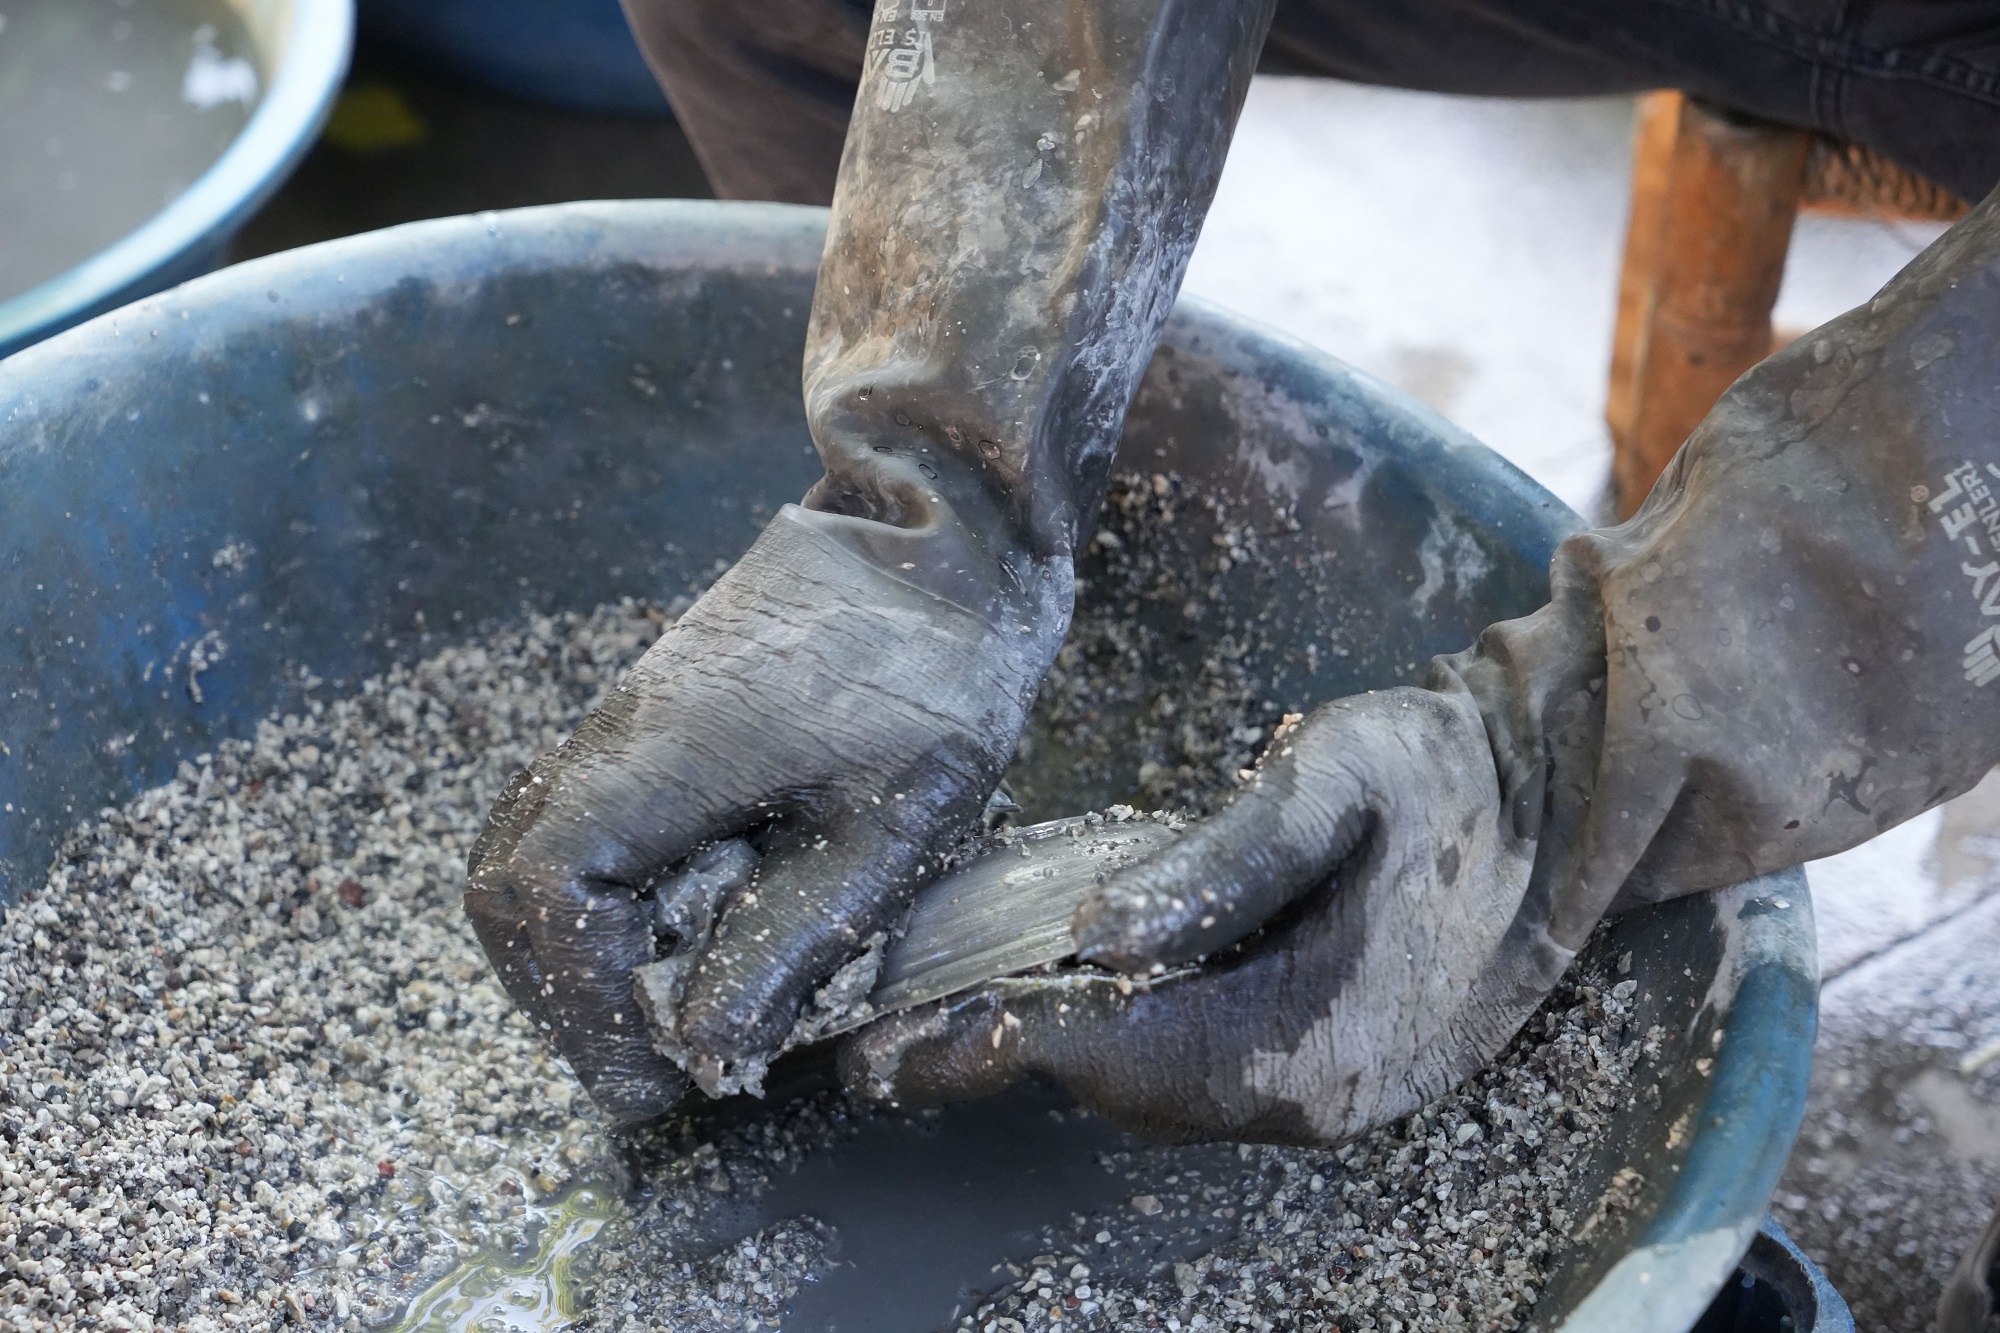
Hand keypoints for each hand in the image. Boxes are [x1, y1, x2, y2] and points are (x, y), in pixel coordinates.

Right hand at [465, 507, 1047, 1122]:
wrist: (942, 537)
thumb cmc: (933, 673)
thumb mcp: (890, 827)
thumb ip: (790, 942)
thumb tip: (702, 1049)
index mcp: (658, 757)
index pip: (546, 897)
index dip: (583, 1007)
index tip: (661, 1072)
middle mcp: (614, 735)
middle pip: (509, 882)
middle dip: (563, 991)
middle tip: (651, 1056)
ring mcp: (627, 720)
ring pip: (532, 847)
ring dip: (577, 946)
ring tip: (664, 1005)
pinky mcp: (657, 718)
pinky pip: (584, 816)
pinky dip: (608, 893)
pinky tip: (693, 923)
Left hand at [841, 688, 1569, 1144]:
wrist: (1573, 806)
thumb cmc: (1449, 775)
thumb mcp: (1330, 782)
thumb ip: (1212, 864)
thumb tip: (1094, 940)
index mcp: (1310, 1034)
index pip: (1117, 1055)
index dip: (994, 1044)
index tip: (891, 1038)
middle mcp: (1316, 1094)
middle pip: (1126, 1092)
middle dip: (1001, 1062)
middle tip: (880, 1046)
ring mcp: (1334, 1094)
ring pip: (1159, 1092)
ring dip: (1056, 1057)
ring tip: (943, 1028)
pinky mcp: (1339, 1070)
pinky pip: (1202, 1073)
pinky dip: (1120, 1046)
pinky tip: (1066, 1007)